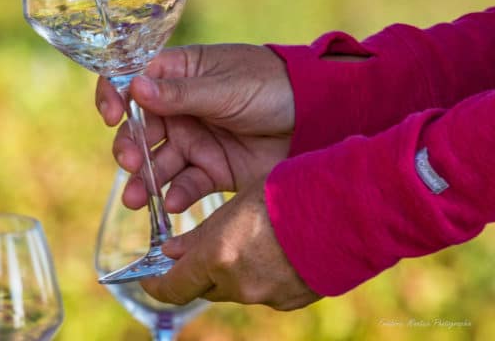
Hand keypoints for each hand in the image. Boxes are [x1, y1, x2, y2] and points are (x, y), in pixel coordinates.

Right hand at [95, 44, 293, 211]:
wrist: (320, 117)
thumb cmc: (270, 85)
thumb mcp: (224, 87)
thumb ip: (179, 94)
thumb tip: (134, 86)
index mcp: (177, 75)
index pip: (131, 82)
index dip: (114, 97)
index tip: (112, 115)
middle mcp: (178, 109)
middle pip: (139, 129)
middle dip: (129, 147)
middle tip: (129, 162)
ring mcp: (194, 141)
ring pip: (157, 162)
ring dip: (143, 180)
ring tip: (137, 198)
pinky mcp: (212, 171)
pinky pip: (185, 185)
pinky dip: (175, 195)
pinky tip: (173, 203)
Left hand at [140, 177, 320, 310]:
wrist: (347, 209)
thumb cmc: (286, 194)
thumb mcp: (234, 206)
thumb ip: (200, 235)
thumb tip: (171, 252)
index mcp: (217, 257)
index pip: (173, 288)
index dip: (157, 285)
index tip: (149, 278)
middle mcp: (239, 284)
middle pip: (205, 288)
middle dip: (199, 271)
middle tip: (199, 251)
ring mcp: (268, 296)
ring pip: (237, 289)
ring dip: (232, 271)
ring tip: (248, 240)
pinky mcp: (293, 300)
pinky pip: (265, 292)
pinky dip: (261, 275)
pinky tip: (274, 250)